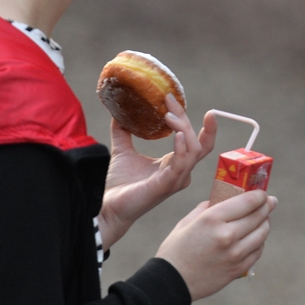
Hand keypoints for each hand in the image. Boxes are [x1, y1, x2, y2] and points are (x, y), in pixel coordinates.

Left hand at [98, 96, 217, 248]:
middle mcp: (180, 172)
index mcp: (174, 164)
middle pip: (198, 142)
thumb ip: (124, 132)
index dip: (189, 118)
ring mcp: (175, 180)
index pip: (194, 139)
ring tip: (168, 115)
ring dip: (184, 129)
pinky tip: (177, 135)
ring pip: (194, 151)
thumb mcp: (123, 151)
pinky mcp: (166, 186)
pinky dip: (182, 148)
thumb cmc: (119, 185)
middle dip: (186, 119)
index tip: (174, 98)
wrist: (106, 206)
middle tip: (169, 101)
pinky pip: (182, 165)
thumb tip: (119, 111)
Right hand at [157, 190, 276, 299]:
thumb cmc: (176, 250)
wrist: (171, 283)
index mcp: (212, 219)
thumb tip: (224, 200)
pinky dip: (259, 242)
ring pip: (262, 233)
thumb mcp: (187, 222)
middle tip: (270, 202)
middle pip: (259, 215)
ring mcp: (235, 253)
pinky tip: (256, 238)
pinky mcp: (238, 268)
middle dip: (267, 205)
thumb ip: (207, 208)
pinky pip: (258, 251)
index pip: (248, 201)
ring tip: (263, 219)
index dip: (259, 195)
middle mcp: (227, 234)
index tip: (262, 193)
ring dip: (265, 223)